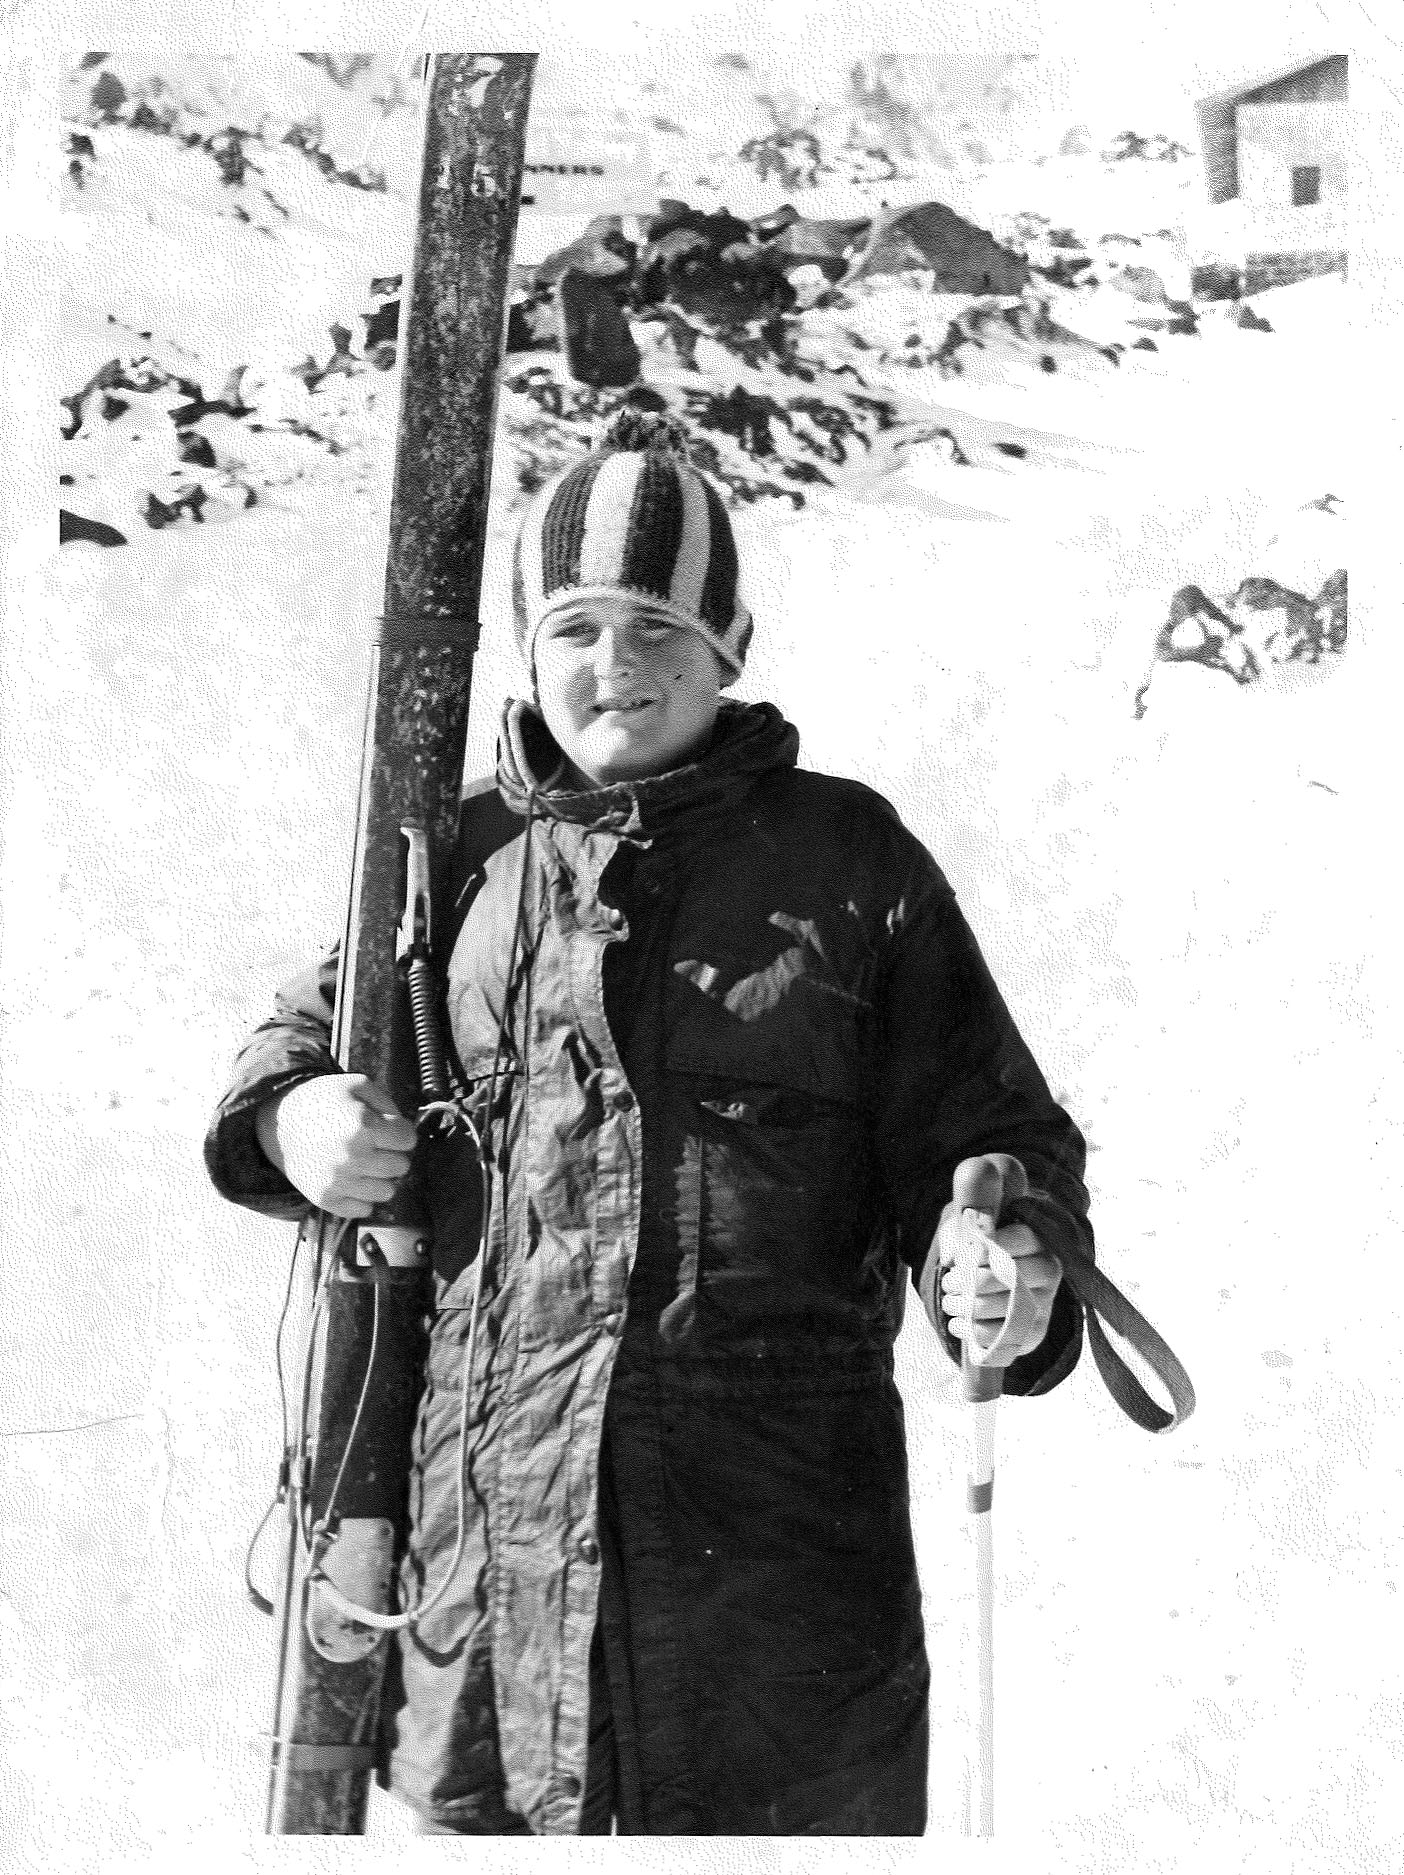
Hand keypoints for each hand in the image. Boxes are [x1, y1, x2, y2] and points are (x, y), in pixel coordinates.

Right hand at [255, 1074, 417, 1217]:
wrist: (279, 1122)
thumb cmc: (321, 1102)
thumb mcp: (356, 1085)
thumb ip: (388, 1103)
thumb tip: (406, 1129)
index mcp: (362, 1126)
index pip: (408, 1140)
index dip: (401, 1133)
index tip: (389, 1131)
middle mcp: (352, 1157)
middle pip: (401, 1166)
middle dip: (392, 1154)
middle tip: (375, 1146)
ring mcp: (338, 1181)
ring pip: (387, 1191)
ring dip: (380, 1177)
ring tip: (363, 1163)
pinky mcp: (325, 1199)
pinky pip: (364, 1209)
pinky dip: (362, 1196)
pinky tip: (352, 1179)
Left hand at [920, 1154, 1062, 1365]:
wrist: (988, 1273)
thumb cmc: (980, 1233)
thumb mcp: (977, 1201)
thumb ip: (980, 1178)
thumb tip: (983, 1170)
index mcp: (1038, 1236)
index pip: (1020, 1240)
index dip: (985, 1248)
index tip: (964, 1252)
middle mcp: (1049, 1269)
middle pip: (1005, 1279)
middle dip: (966, 1281)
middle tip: (951, 1280)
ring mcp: (1043, 1303)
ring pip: (1000, 1309)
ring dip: (964, 1305)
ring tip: (952, 1299)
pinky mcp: (1033, 1332)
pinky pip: (1001, 1338)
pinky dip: (971, 1330)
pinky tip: (961, 1321)